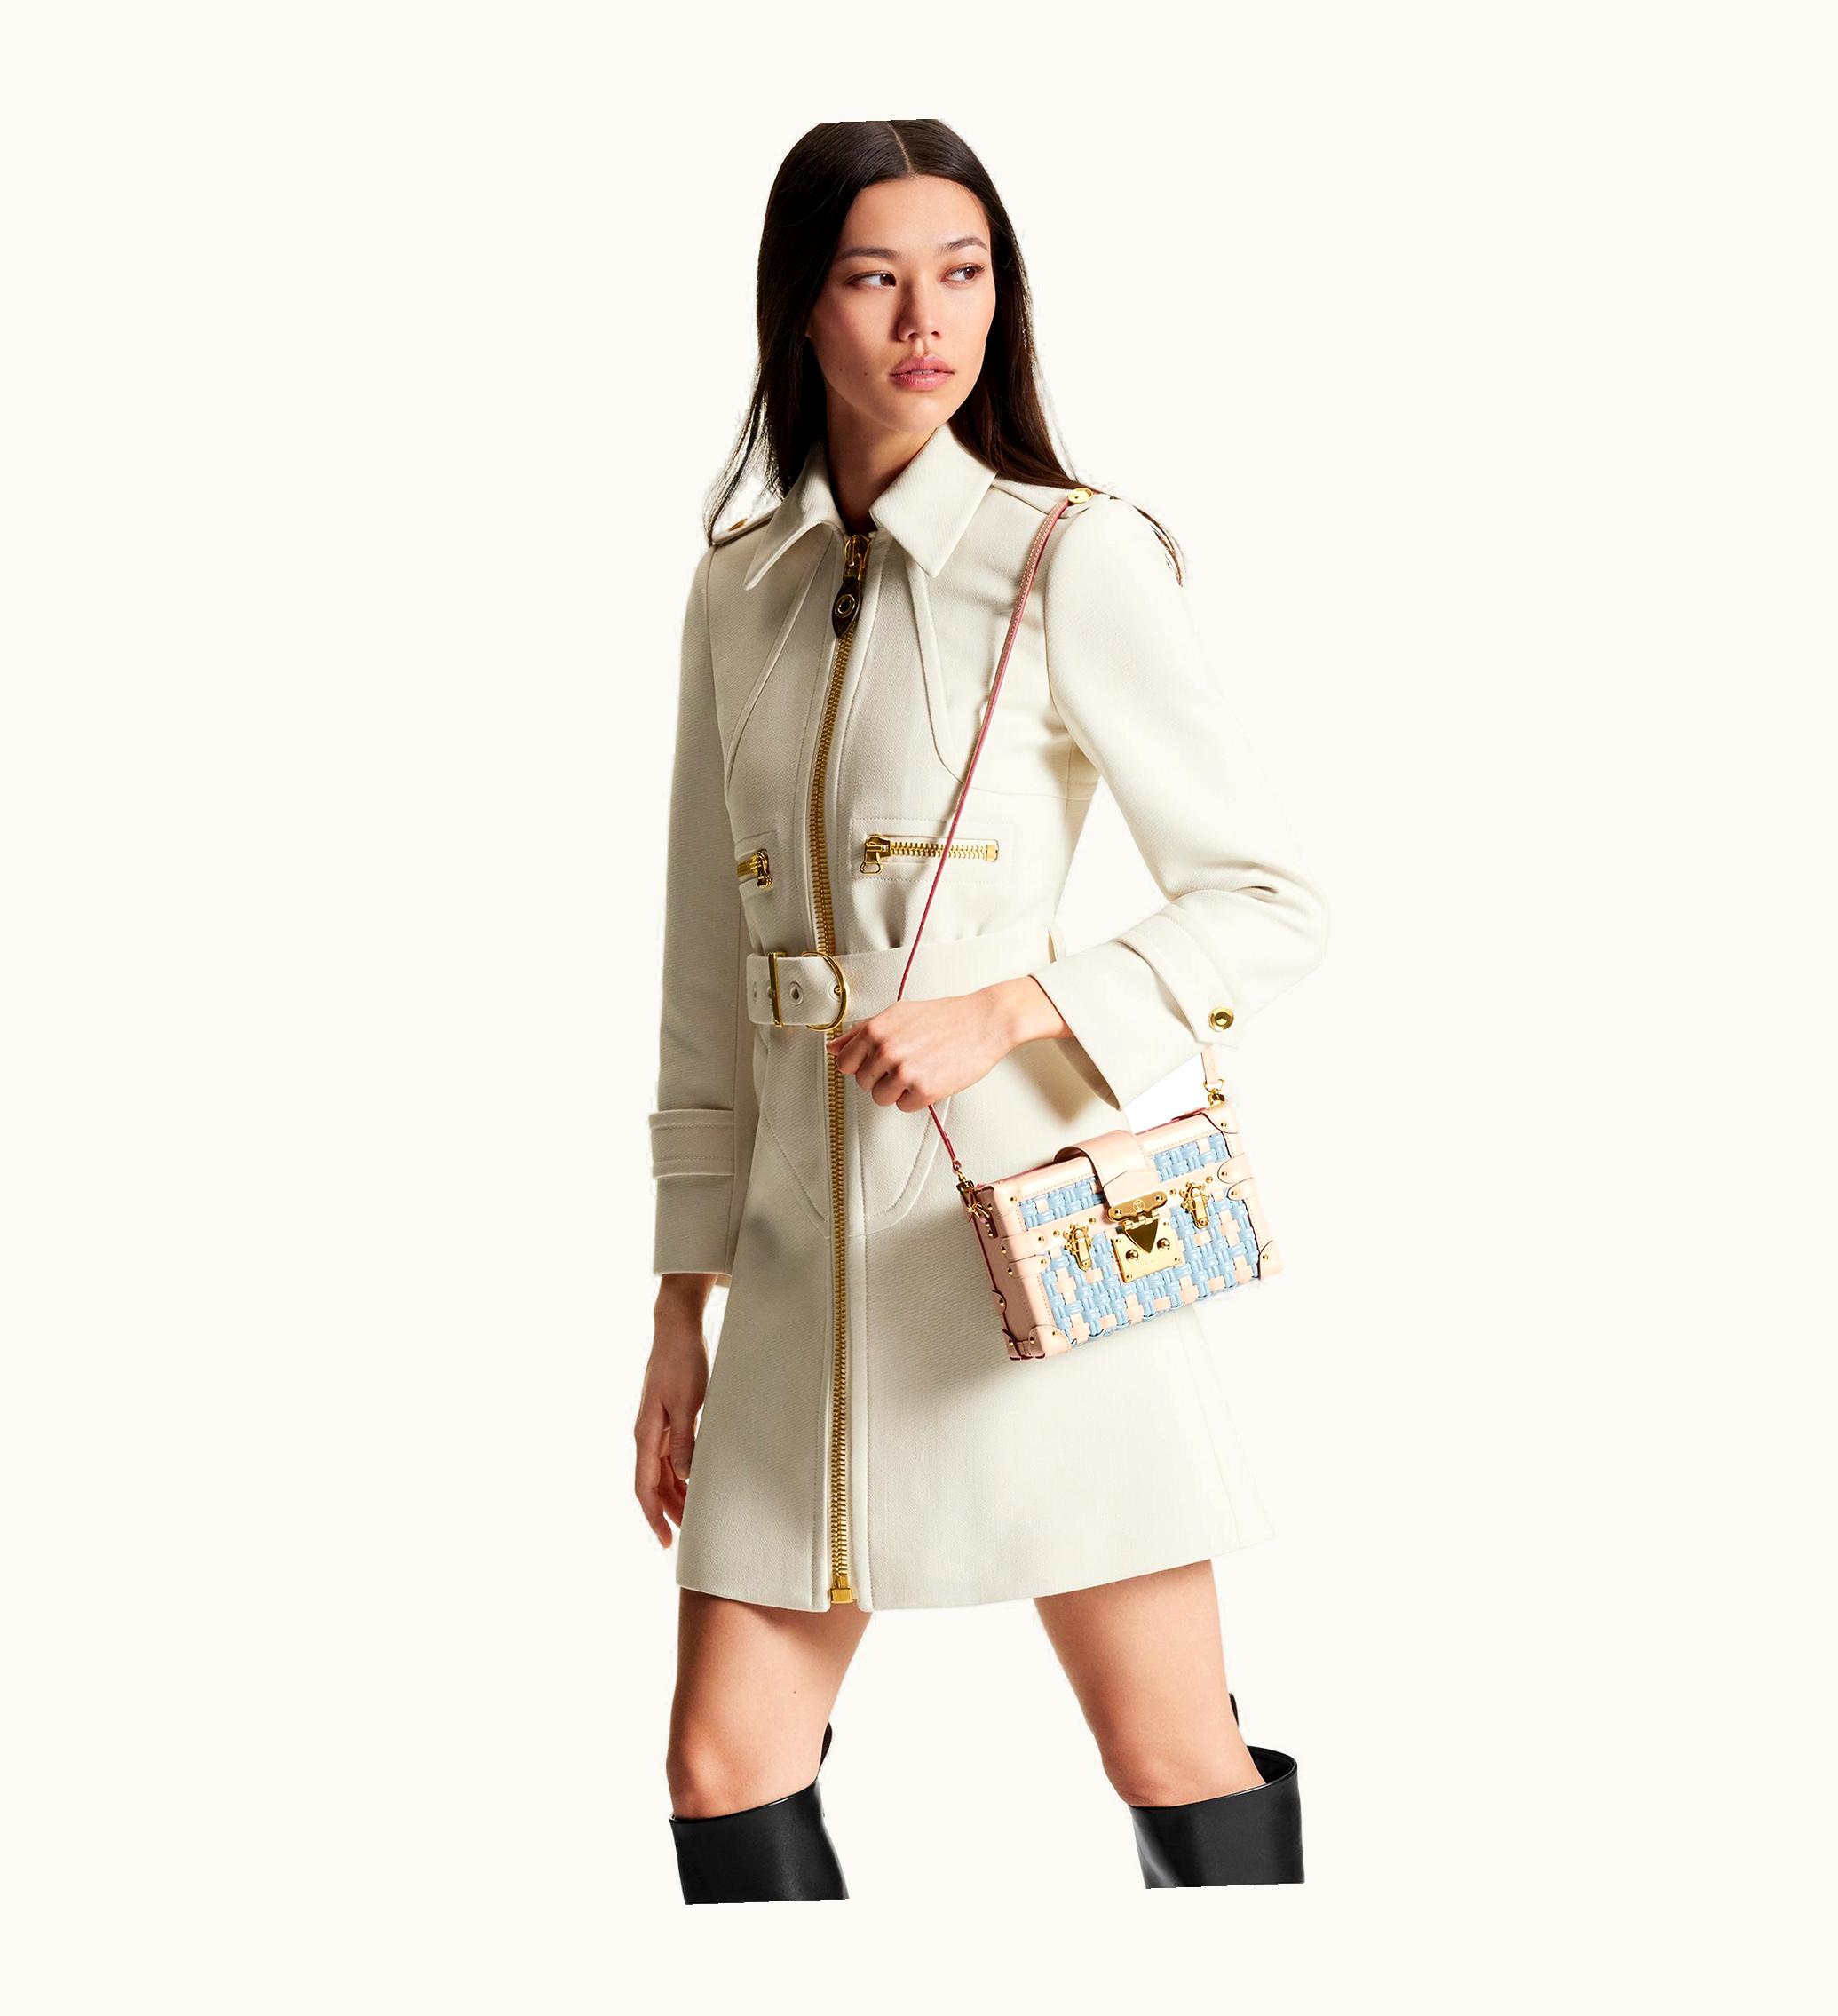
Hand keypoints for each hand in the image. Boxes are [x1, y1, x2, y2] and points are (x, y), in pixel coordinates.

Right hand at [634, 1276, 714, 1548]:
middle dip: (668, 1511)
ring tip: (694, 1516)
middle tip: (687, 1537)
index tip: (665, 1541)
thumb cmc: (682, 1362)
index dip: (653, 1516)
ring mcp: (655, 1427)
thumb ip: (684, 1441)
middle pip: (652, 1484)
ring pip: (661, 1472)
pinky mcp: (666, 1418)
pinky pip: (669, 1456)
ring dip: (675, 1494)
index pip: (645, 1487)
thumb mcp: (687, 1402)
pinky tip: (694, 1482)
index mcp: (646, 1434)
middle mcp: (646, 1435)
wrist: (676, 1329)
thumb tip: (683, 1477)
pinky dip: (680, 1474)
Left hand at [822, 976, 1059, 1109]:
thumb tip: (832, 1047)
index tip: (876, 1063)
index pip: (845, 1064)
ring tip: (918, 1072)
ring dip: (897, 1091)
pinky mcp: (925, 1090)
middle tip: (906, 1064)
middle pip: (863, 1083)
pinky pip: (905, 1107)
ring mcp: (905, 1071)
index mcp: (876, 1029)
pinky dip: (916, 1098)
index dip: (860, 1066)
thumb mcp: (898, 1014)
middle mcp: (886, 1049)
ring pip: (882, 1098)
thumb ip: (861, 1032)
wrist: (984, 1021)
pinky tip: (930, 1078)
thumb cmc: (944, 1016)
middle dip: (881, 1077)